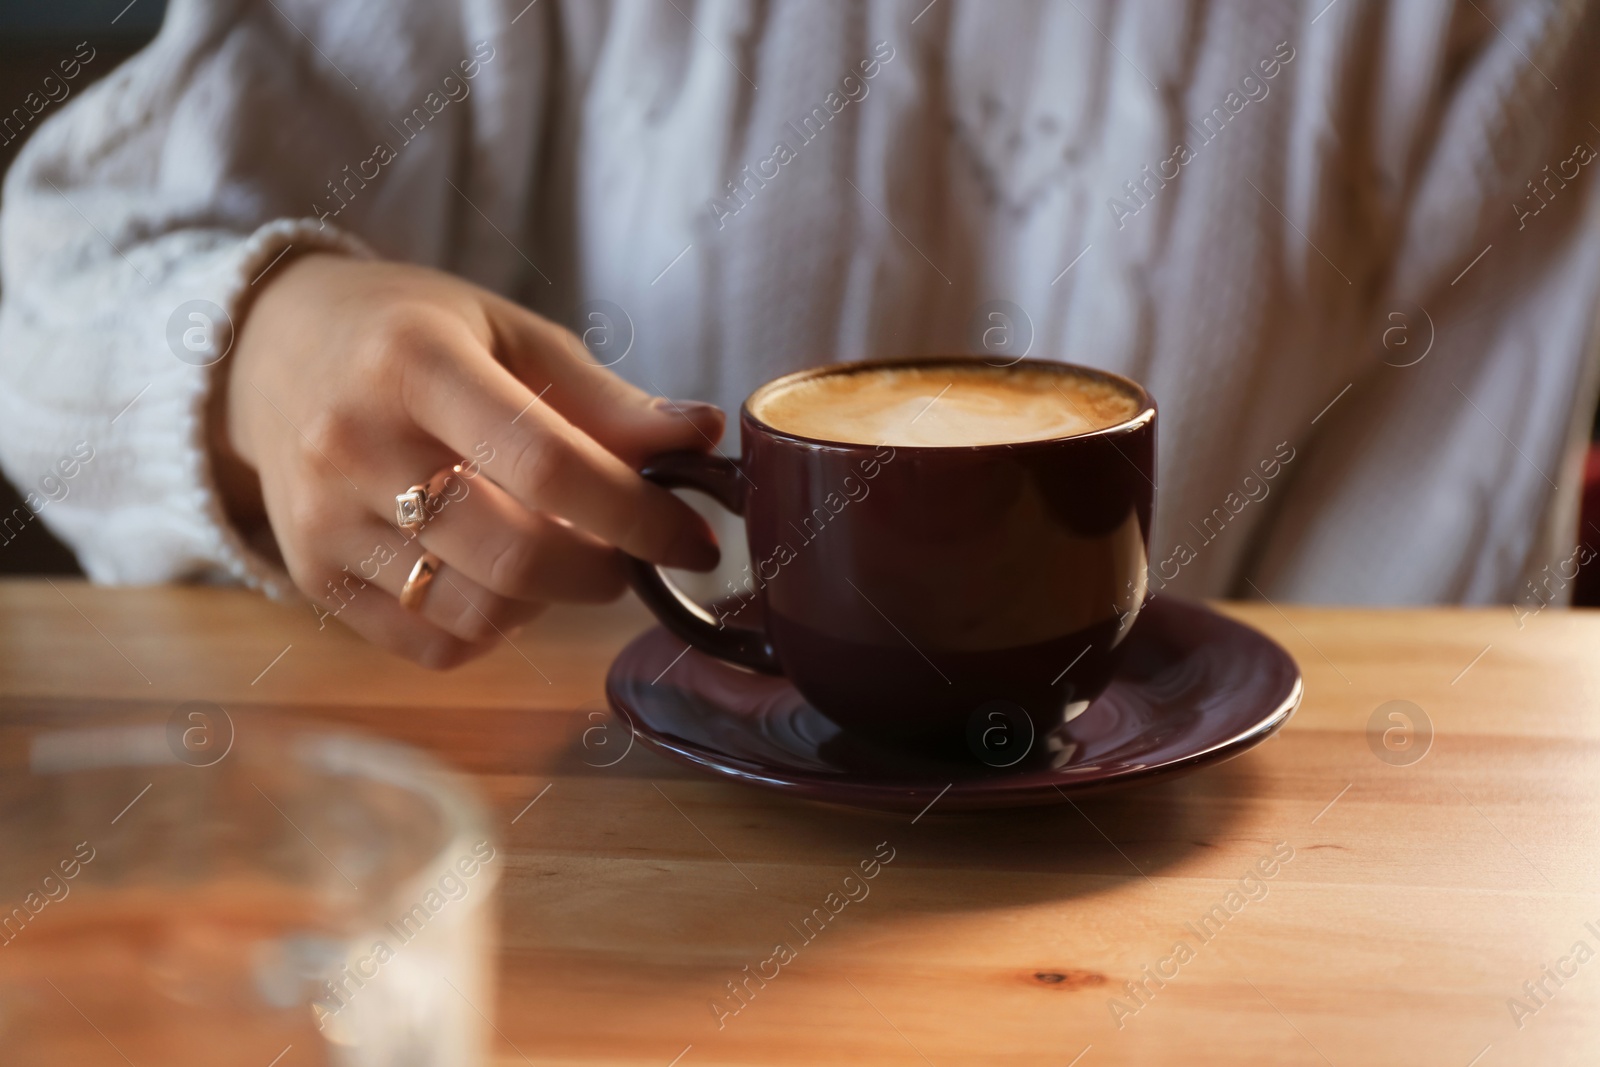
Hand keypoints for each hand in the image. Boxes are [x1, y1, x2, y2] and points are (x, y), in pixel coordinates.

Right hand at [211, 254, 722, 667]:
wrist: (271, 352)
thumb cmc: (409, 335)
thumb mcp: (506, 332)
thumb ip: (603, 396)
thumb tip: (702, 436)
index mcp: (413, 361)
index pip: (549, 463)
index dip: (639, 514)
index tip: (694, 538)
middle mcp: (354, 443)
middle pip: (515, 555)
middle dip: (604, 571)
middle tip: (632, 555)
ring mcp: (323, 519)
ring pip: (477, 611)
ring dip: (549, 601)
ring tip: (559, 553)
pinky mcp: (311, 576)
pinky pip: (432, 643)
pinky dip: (490, 627)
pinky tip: (497, 577)